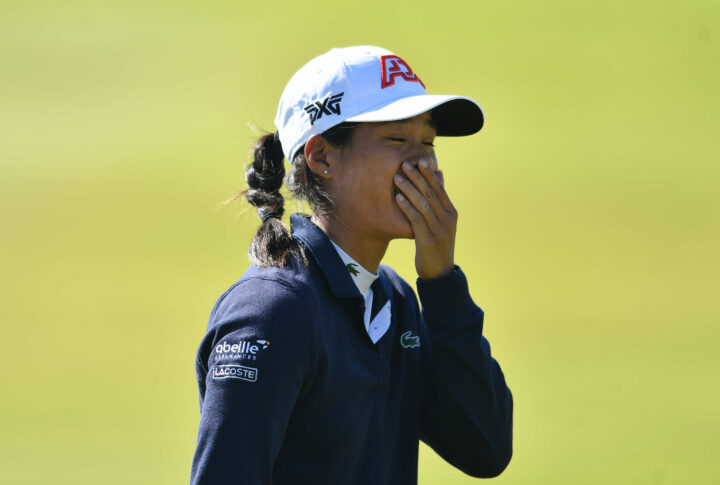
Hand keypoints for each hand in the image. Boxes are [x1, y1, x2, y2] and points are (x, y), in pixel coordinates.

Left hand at [394, 158, 457, 279]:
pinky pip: (416, 219)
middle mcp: (448, 219)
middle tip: (405, 164)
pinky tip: (398, 198)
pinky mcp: (429, 239)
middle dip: (417, 177)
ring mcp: (439, 229)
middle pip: (431, 193)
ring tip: (397, 177)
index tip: (419, 160)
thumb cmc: (437, 245)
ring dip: (409, 188)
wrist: (440, 272)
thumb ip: (440, 201)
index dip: (429, 174)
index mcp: (452, 213)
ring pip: (423, 203)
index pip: (440, 188)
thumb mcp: (442, 223)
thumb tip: (440, 175)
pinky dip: (407, 207)